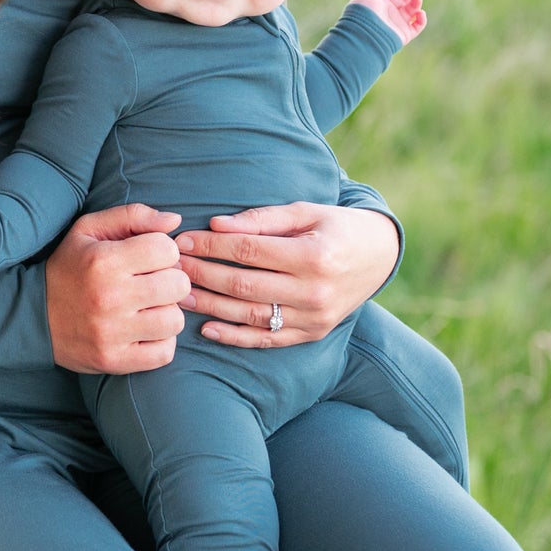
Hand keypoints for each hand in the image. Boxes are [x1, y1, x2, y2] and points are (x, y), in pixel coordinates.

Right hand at [45, 204, 191, 374]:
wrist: (31, 317)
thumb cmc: (68, 268)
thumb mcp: (89, 230)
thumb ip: (132, 216)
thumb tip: (174, 220)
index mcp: (104, 260)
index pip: (167, 250)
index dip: (163, 251)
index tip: (149, 259)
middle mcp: (110, 297)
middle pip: (178, 285)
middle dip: (170, 280)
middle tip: (151, 283)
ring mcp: (112, 333)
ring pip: (174, 320)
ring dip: (166, 312)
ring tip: (147, 308)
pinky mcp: (114, 361)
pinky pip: (164, 353)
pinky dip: (160, 342)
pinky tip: (143, 331)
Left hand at [176, 203, 398, 347]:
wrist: (379, 257)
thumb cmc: (337, 226)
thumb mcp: (306, 211)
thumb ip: (262, 219)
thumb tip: (217, 226)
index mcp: (314, 255)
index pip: (249, 252)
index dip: (212, 246)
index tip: (183, 240)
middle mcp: (314, 291)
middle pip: (244, 285)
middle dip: (202, 275)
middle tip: (171, 267)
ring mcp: (314, 318)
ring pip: (250, 315)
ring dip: (209, 306)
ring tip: (178, 295)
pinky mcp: (313, 334)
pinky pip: (267, 339)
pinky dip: (234, 337)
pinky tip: (206, 329)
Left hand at [350, 0, 427, 43]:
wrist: (365, 36)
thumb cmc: (364, 14)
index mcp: (380, 0)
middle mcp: (389, 10)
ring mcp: (398, 22)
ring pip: (413, 9)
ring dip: (417, 1)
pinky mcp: (404, 33)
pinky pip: (417, 25)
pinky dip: (421, 19)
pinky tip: (420, 13)